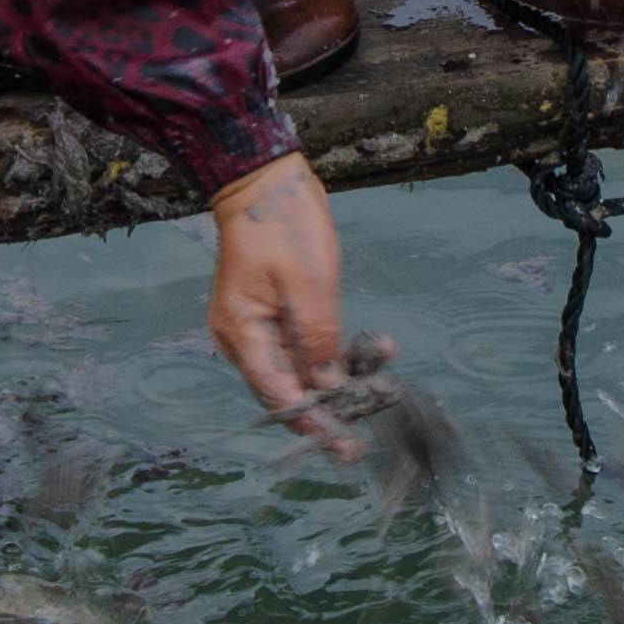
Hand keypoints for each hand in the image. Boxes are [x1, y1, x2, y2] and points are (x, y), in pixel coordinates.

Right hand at [208, 153, 362, 450]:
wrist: (267, 182)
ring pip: (299, 371)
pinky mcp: (278, 316)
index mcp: (240, 333)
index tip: (341, 440)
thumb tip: (329, 388)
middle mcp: (243, 338)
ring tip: (383, 387)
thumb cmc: (282, 225)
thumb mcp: (308, 284)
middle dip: (325, 411)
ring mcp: (259, 327)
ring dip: (339, 380)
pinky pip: (306, 346)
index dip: (310, 419)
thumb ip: (318, 339)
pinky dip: (336, 353)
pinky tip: (376, 352)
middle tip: (358, 441)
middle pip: (285, 389)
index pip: (274, 392)